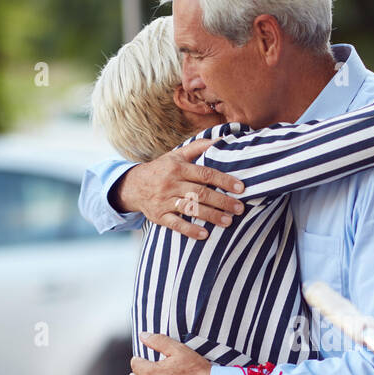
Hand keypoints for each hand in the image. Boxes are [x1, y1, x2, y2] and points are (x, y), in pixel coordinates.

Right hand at [111, 139, 246, 239]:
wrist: (133, 185)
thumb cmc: (162, 169)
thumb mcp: (177, 155)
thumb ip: (199, 147)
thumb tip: (222, 139)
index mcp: (178, 168)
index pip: (205, 174)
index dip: (223, 181)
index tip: (240, 188)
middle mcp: (171, 184)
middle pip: (200, 193)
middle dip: (222, 201)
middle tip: (239, 208)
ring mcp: (164, 201)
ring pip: (190, 209)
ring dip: (211, 216)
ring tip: (228, 221)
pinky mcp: (159, 216)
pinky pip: (175, 224)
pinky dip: (190, 230)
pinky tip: (205, 235)